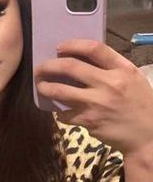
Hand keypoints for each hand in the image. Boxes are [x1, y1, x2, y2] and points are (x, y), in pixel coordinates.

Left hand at [34, 39, 152, 154]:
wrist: (149, 136)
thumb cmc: (140, 104)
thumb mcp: (133, 80)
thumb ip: (111, 69)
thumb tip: (81, 59)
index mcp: (123, 69)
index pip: (95, 48)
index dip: (72, 45)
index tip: (59, 47)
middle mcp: (109, 83)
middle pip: (70, 67)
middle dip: (49, 66)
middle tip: (40, 68)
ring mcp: (97, 103)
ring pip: (60, 90)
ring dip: (45, 87)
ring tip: (41, 86)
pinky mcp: (88, 121)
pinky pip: (64, 114)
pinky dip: (60, 112)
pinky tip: (61, 111)